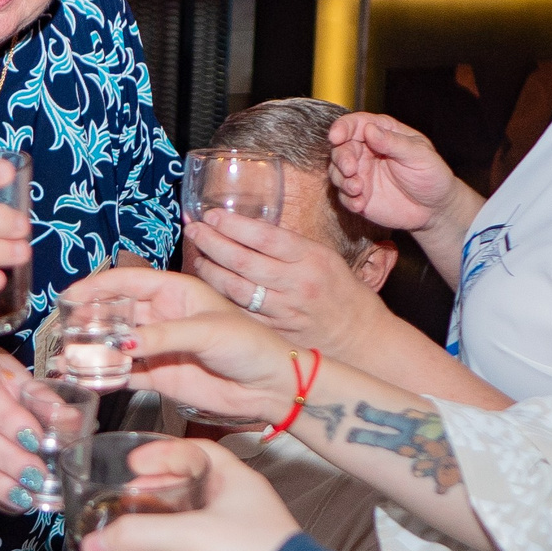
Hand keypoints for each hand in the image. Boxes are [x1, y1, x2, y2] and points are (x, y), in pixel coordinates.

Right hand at [63, 269, 299, 419]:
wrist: (270, 386)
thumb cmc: (250, 345)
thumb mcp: (207, 331)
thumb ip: (163, 335)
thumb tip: (122, 341)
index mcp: (175, 291)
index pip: (127, 281)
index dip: (96, 286)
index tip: (70, 296)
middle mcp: (162, 316)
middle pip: (115, 313)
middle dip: (89, 321)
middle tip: (66, 332)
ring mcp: (158, 347)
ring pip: (115, 344)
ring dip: (92, 350)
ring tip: (68, 357)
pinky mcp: (159, 376)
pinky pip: (125, 374)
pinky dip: (105, 376)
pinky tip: (87, 378)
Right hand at [77, 440, 301, 550]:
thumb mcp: (189, 538)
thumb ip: (137, 536)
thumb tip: (94, 543)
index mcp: (234, 479)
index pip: (195, 450)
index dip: (161, 452)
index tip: (135, 462)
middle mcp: (237, 501)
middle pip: (189, 482)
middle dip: (155, 486)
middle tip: (128, 494)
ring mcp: (237, 532)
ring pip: (192, 516)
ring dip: (163, 518)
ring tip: (136, 525)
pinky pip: (196, 546)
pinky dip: (174, 546)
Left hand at [185, 208, 387, 355]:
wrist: (357, 335)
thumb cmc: (339, 290)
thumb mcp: (323, 257)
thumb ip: (288, 245)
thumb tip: (247, 228)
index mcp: (311, 259)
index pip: (265, 237)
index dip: (234, 225)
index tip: (213, 215)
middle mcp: (297, 284)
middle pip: (244, 261)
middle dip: (213, 243)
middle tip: (194, 230)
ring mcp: (284, 311)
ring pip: (236, 289)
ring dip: (210, 270)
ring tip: (198, 256)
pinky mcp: (274, 332)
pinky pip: (239, 313)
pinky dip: (220, 298)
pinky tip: (208, 286)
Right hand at [328, 112, 462, 235]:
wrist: (436, 208)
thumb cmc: (432, 174)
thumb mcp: (419, 155)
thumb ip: (394, 142)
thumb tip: (370, 130)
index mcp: (382, 133)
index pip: (356, 124)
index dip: (343, 128)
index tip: (336, 137)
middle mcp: (367, 151)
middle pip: (341, 148)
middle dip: (341, 158)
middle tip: (350, 169)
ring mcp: (361, 174)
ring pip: (337, 172)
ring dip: (342, 180)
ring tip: (357, 189)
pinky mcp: (359, 195)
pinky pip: (344, 196)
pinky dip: (348, 200)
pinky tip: (360, 204)